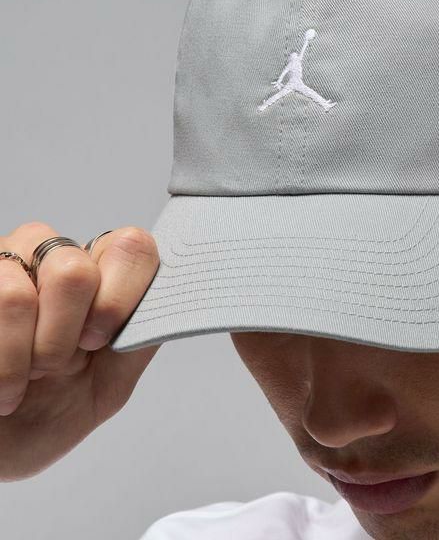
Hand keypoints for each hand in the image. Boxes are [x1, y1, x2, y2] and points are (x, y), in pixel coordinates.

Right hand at [0, 222, 160, 480]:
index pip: (132, 247)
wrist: (1, 443)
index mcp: (104, 272)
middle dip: (63, 336)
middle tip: (55, 366)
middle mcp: (55, 255)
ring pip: (18, 295)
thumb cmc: (55, 410)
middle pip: (74, 270)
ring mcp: (6, 263)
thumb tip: (169, 302)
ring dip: (23, 355)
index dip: (120, 296)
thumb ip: (140, 338)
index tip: (101, 341)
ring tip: (22, 378)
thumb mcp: (111, 383)